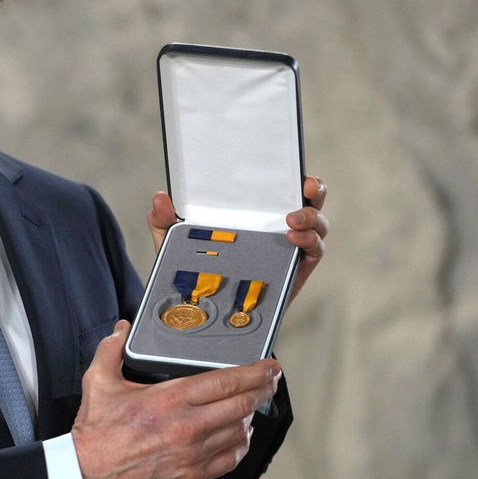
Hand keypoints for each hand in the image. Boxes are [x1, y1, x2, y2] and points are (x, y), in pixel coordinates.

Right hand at [71, 321, 279, 478]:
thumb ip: (111, 350)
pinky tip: (238, 434)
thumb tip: (121, 329)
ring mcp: (193, 454)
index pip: (225, 381)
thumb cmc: (96, 432)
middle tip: (270, 380)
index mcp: (169, 399)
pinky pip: (230, 459)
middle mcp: (187, 426)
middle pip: (241, 404)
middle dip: (262, 389)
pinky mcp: (192, 476)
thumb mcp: (98, 382)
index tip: (269, 365)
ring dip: (250, 415)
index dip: (254, 372)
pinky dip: (240, 444)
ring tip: (251, 404)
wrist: (89, 477)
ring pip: (240, 431)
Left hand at [146, 177, 328, 302]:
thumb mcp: (173, 242)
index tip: (294, 167)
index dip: (292, 174)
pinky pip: (315, 251)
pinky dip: (310, 242)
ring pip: (318, 225)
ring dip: (312, 218)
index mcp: (254, 212)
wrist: (203, 311)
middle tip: (304, 187)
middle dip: (314, 189)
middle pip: (309, 200)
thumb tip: (160, 196)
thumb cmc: (192, 270)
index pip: (279, 187)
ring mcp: (290, 247)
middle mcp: (277, 225)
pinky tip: (293, 239)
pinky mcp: (296, 269)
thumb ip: (163, 220)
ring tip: (292, 221)